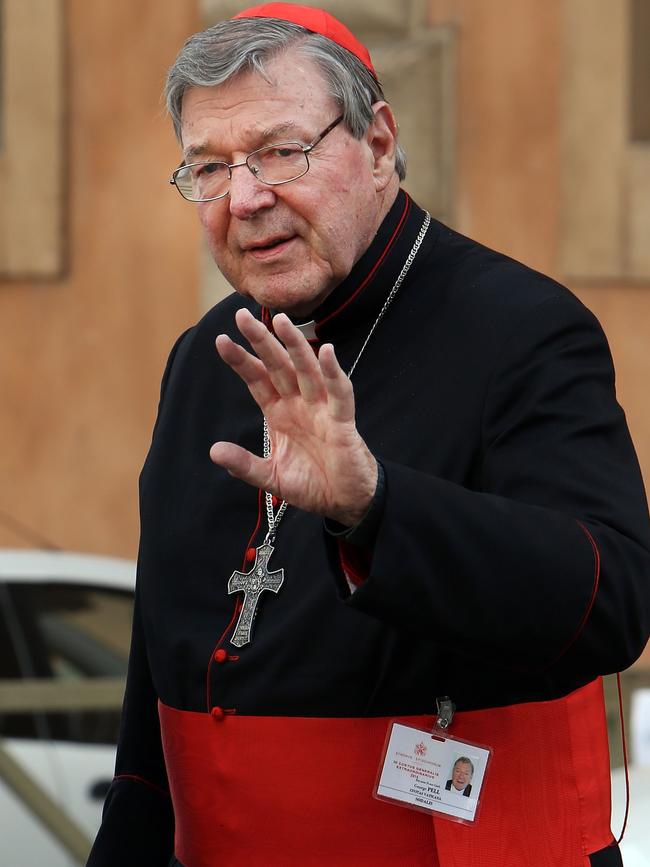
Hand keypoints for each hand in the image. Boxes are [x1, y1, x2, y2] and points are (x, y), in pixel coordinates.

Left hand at [210, 308, 377, 525]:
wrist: (344, 500)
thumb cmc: (311, 483)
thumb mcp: (271, 477)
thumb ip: (244, 465)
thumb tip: (214, 451)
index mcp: (279, 413)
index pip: (257, 380)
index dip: (241, 360)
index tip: (222, 340)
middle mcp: (299, 404)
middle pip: (278, 366)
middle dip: (261, 341)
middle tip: (242, 315)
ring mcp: (321, 409)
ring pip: (307, 370)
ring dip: (295, 346)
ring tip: (281, 321)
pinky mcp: (342, 421)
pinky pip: (339, 392)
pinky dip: (333, 373)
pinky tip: (326, 352)